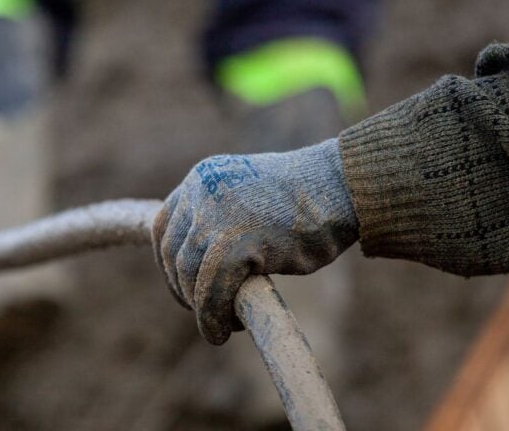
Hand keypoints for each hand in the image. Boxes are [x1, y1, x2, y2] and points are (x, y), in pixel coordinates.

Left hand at [152, 139, 358, 344]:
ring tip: (226, 323)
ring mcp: (215, 216)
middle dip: (185, 289)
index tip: (186, 287)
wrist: (344, 186)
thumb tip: (199, 266)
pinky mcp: (235, 244)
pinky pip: (210, 291)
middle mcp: (201, 192)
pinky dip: (213, 318)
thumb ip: (221, 220)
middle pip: (171, 253)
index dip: (168, 263)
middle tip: (210, 311)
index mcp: (203, 178)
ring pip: (189, 276)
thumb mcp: (250, 199)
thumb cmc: (308, 201)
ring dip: (202, 308)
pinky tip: (225, 331)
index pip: (164, 227)